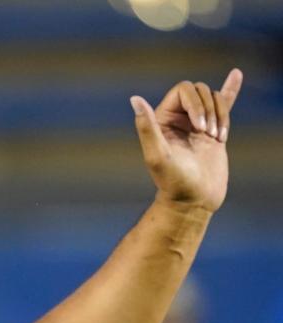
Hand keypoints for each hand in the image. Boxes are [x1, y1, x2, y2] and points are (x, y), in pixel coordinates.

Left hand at [131, 69, 242, 212]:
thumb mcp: (157, 155)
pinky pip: (223, 104)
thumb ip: (147, 127)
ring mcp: (197, 124)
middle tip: (208, 135)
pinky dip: (230, 90)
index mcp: (162, 119)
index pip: (183, 90)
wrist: (193, 200)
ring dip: (221, 115)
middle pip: (200, 91)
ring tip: (217, 138)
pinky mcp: (214, 131)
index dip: (195, 102)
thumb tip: (134, 98)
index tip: (200, 127)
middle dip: (209, 108)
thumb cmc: (173, 181)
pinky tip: (236, 75)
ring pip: (214, 98)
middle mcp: (178, 118)